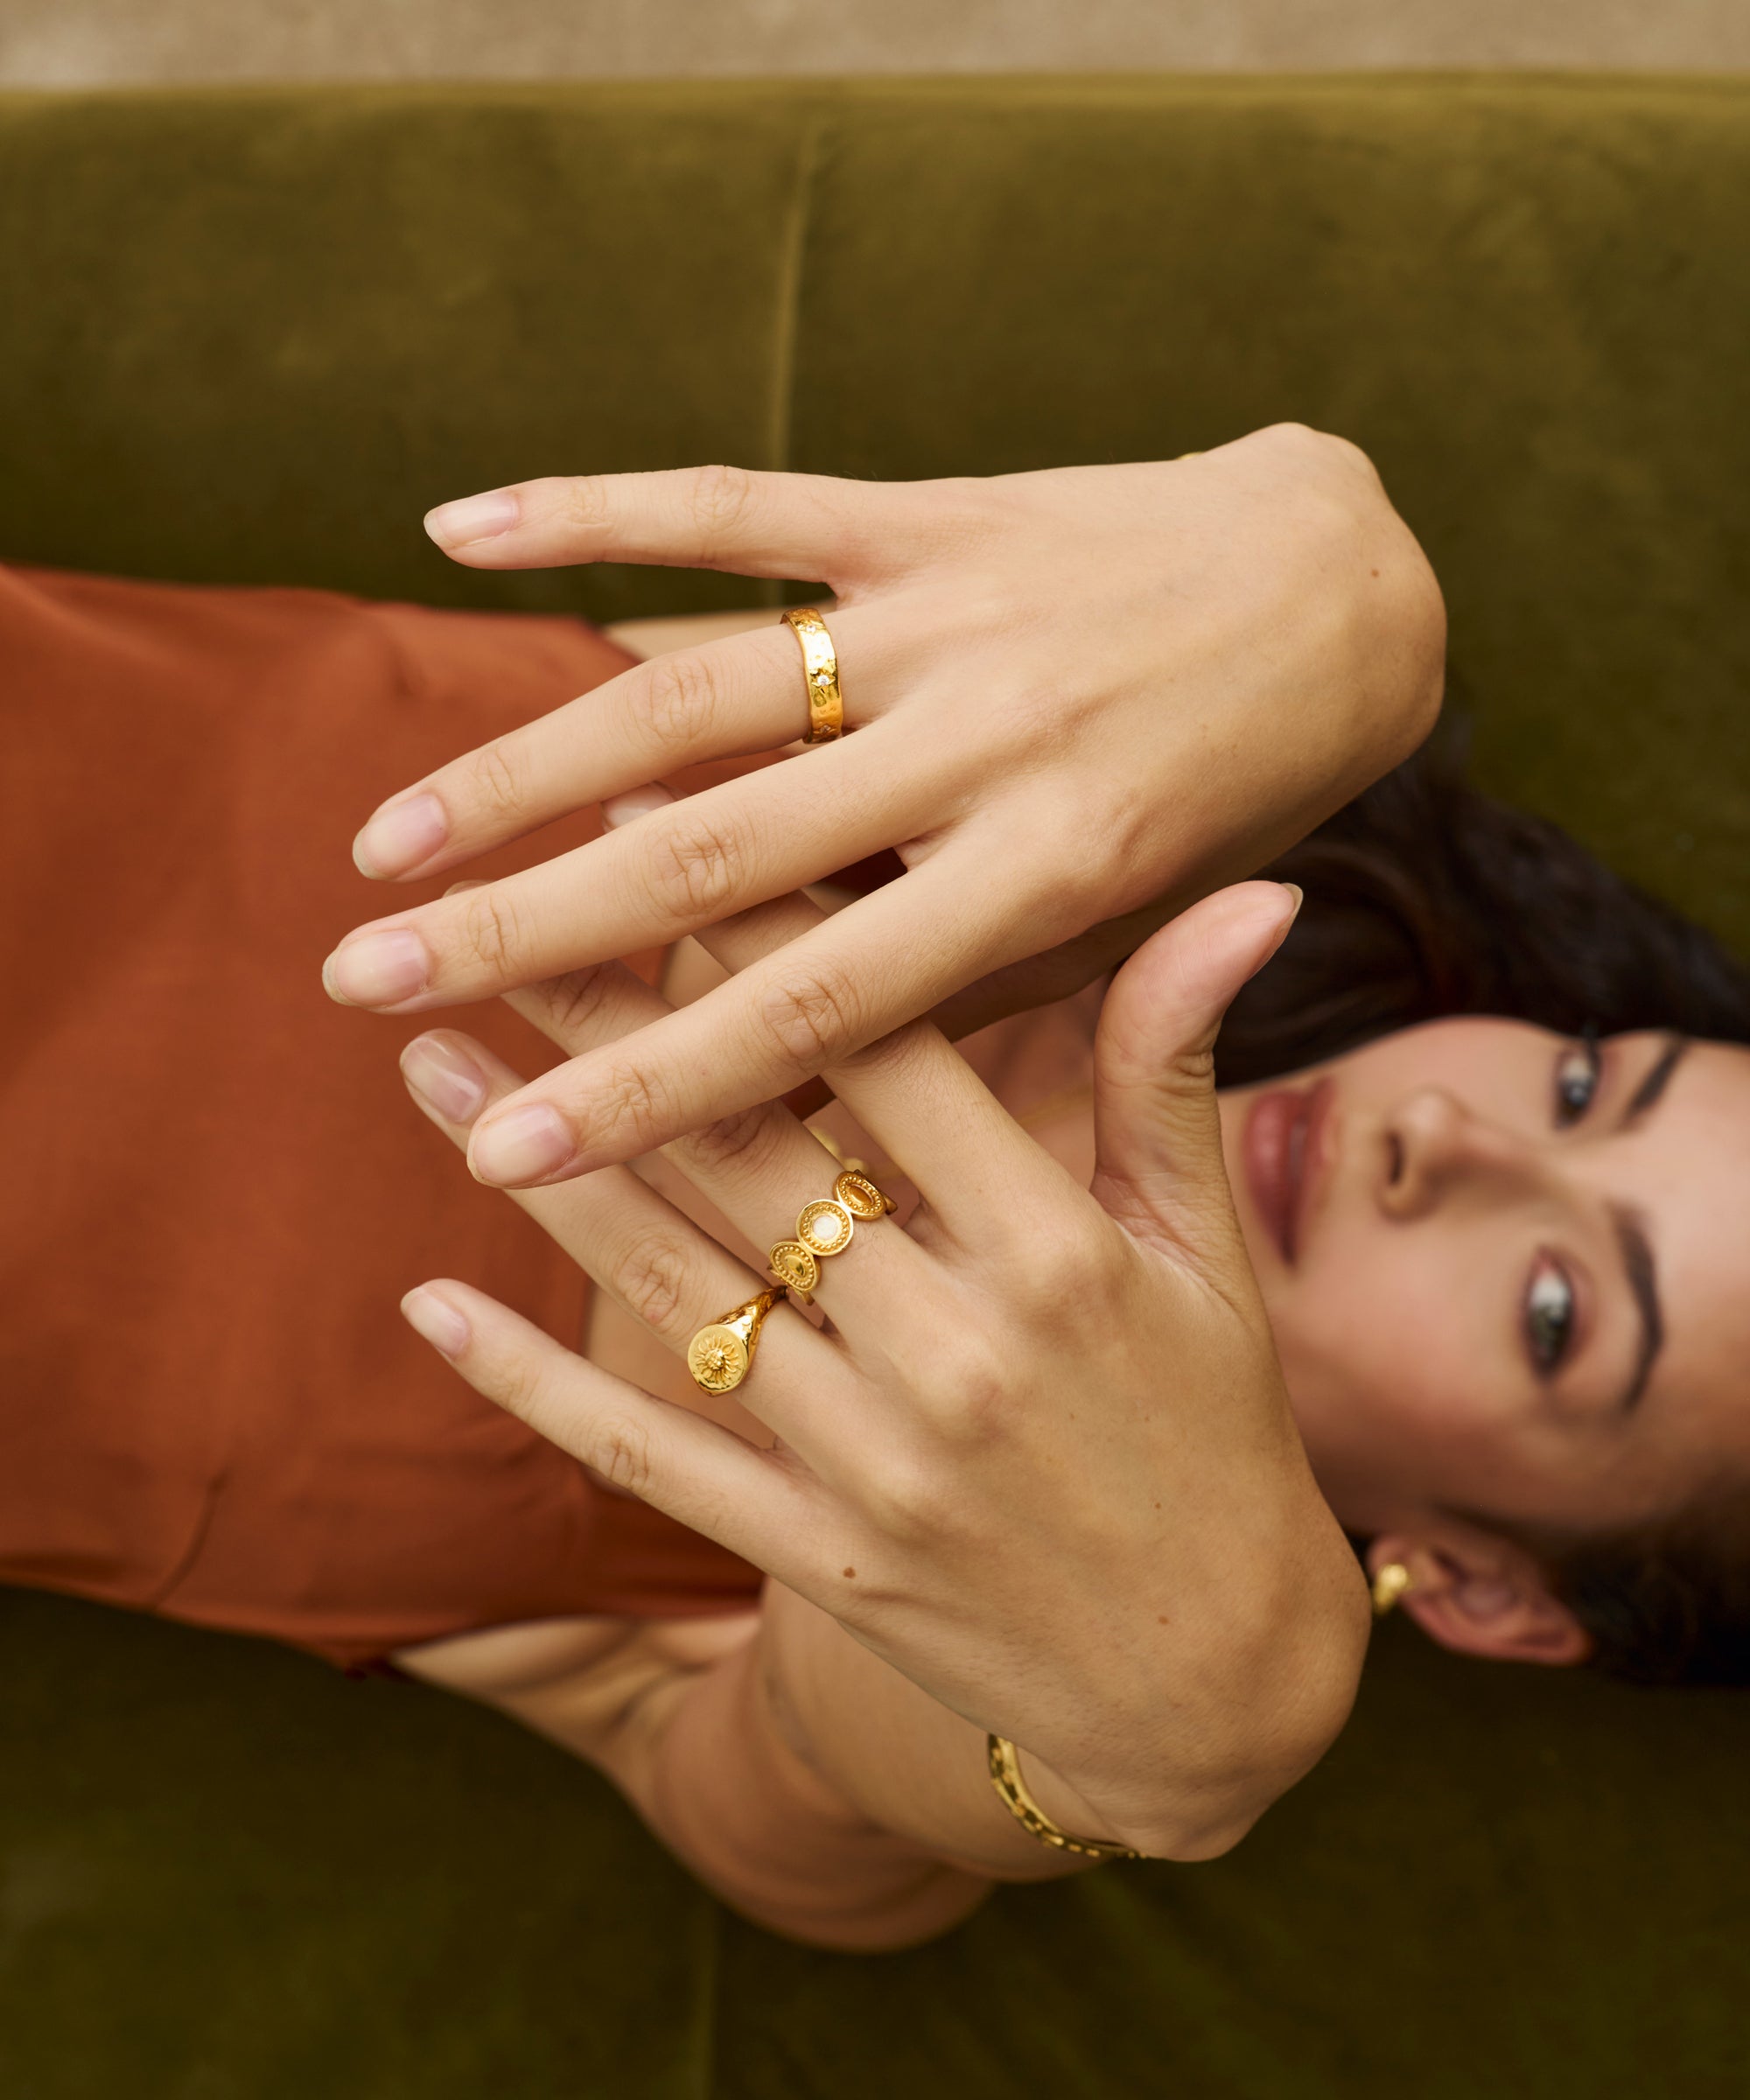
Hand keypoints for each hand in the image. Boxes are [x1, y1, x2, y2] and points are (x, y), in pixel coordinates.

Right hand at [326, 425, 1443, 1189]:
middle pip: (714, 855)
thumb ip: (970, 1006)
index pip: (811, 1008)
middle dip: (528, 929)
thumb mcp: (1130, 933)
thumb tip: (788, 1092)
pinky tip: (457, 528)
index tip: (501, 1154)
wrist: (1341, 593)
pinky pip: (741, 503)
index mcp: (1047, 882)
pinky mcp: (925, 512)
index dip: (650, 1088)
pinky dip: (597, 508)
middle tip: (365, 986)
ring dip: (524, 760)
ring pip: (697, 692)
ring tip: (387, 841)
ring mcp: (944, 618)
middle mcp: (984, 749)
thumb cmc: (1227, 806)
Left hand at [394, 845, 1369, 1857]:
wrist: (1212, 1684)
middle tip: (482, 925)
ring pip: (672, 1285)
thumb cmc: (1217, 1433)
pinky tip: (432, 1303)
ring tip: (423, 1059)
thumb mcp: (1209, 1246)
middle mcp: (956, 1347)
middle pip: (744, 1149)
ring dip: (537, 1167)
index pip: (881, 1050)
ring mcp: (876, 1462)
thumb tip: (1258, 890)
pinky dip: (537, 1386)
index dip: (758, 934)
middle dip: (603, 1024)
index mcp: (1055, 1249)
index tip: (648, 832)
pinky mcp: (819, 1557)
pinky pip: (655, 1458)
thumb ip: (1175, 1066)